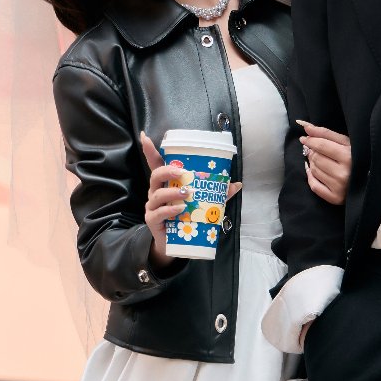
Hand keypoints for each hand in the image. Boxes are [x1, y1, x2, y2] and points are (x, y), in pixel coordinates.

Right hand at [141, 134, 239, 261]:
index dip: (149, 150)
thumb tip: (236, 184)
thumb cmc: (185, 218)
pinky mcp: (152, 220)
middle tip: (182, 173)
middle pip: (155, 175)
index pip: (155, 164)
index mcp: (166, 184)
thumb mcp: (201, 203)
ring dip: (173, 192)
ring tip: (187, 194)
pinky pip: (158, 213)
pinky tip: (180, 210)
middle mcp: (156, 192)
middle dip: (167, 171)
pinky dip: (170, 210)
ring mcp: (152, 206)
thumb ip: (216, 194)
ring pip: (157, 194)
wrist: (174, 244)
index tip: (144, 136)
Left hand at [297, 121, 350, 205]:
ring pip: (314, 170)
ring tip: (319, 160)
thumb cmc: (356, 158)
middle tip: (315, 150)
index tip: (304, 138)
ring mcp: (339, 187)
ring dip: (312, 163)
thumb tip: (305, 126)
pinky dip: (310, 176)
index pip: (322, 145)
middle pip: (316, 158)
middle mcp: (344, 173)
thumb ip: (325, 133)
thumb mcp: (346, 142)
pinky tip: (312, 171)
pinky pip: (314, 185)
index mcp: (349, 156)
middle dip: (312, 152)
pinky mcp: (335, 198)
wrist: (369, 181)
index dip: (310, 140)